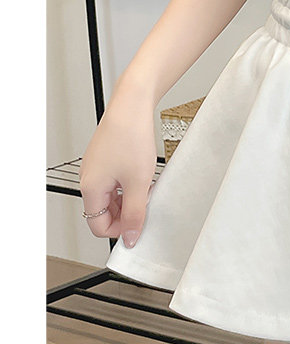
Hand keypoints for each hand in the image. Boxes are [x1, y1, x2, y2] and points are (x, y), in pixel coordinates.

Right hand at [79, 94, 158, 247]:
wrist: (132, 105)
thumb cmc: (131, 136)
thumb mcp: (138, 182)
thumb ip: (135, 214)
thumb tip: (130, 238)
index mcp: (90, 188)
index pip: (98, 227)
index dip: (120, 231)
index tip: (139, 226)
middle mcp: (89, 178)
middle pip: (103, 213)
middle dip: (126, 214)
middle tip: (147, 205)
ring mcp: (96, 168)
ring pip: (111, 197)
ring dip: (129, 199)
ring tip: (147, 187)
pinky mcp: (105, 158)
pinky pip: (114, 182)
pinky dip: (128, 185)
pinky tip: (143, 176)